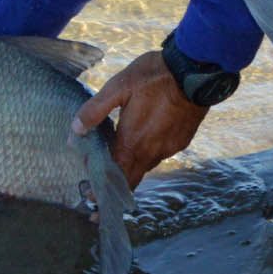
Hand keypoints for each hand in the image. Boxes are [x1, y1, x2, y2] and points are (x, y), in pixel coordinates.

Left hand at [73, 51, 206, 188]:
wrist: (196, 72)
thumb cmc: (155, 76)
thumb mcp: (120, 86)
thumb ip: (96, 109)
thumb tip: (76, 130)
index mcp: (132, 142)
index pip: (115, 178)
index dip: (102, 192)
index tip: (91, 201)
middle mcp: (151, 152)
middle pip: (131, 180)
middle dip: (116, 188)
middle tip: (101, 191)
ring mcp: (168, 148)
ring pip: (145, 166)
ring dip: (131, 167)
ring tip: (119, 159)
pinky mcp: (181, 141)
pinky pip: (159, 154)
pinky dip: (148, 153)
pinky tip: (143, 139)